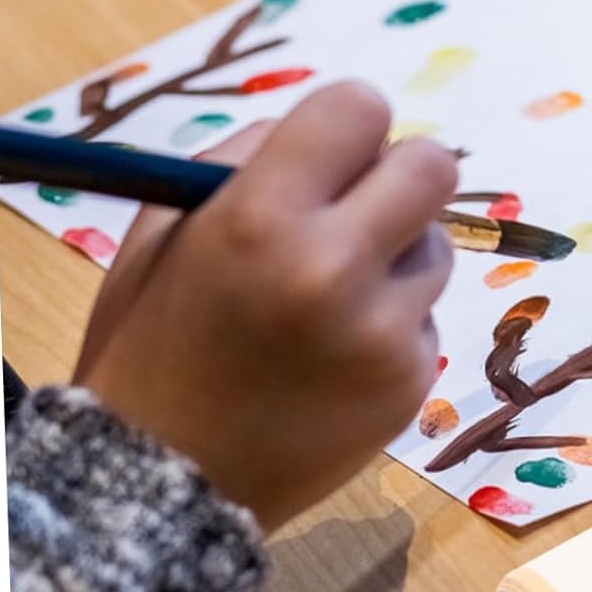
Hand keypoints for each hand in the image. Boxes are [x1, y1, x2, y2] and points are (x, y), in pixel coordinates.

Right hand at [75, 82, 456, 532]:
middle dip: (400, 176)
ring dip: (397, 256)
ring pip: (437, 246)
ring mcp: (383, 332)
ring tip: (331, 298)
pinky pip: (424, 317)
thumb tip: (338, 130)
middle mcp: (333, 268)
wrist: (168, 483)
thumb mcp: (166, 231)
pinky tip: (335, 358)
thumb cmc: (154, 344)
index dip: (348, 127)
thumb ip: (248, 164)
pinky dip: (392, 324)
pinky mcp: (412, 381)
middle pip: (432, 166)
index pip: (361, 108)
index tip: (335, 152)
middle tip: (365, 206)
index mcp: (259, 217)